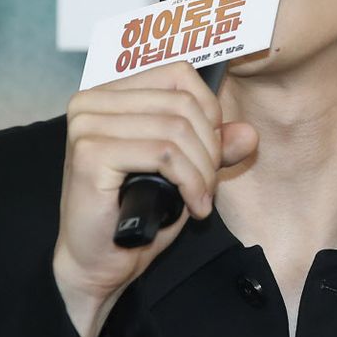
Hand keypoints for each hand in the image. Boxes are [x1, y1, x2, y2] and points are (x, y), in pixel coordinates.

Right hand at [52, 61, 256, 336]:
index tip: (213, 149)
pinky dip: (189, 182)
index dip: (208, 109)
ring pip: (176, 129)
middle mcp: (92, 101)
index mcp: (110, 92)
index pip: (178, 73)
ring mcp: (87, 125)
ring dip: (202, 170)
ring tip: (201, 198)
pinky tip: (192, 206)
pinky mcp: (90, 153)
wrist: (95, 262)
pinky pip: (163, 154)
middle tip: (209, 184)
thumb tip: (249, 133)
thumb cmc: (135, 212)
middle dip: (209, 147)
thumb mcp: (184, 169)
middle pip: (181, 103)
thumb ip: (214, 146)